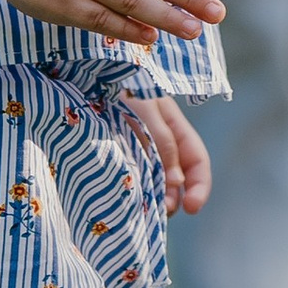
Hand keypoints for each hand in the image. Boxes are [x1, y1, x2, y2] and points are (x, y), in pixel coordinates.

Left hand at [125, 93, 211, 212]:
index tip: (192, 208)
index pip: (197, 161)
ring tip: (146, 209)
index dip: (200, 187)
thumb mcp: (145, 108)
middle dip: (175, 198)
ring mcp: (141, 150)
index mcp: (176, 127)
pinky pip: (135, 178)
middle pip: (180, 177)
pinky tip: (130, 199)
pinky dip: (137, 191)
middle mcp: (162, 142)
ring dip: (156, 198)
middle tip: (161, 211)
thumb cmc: (121, 85)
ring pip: (157, 181)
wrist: (87, 76)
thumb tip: (176, 182)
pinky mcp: (121, 155)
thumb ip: (162, 141)